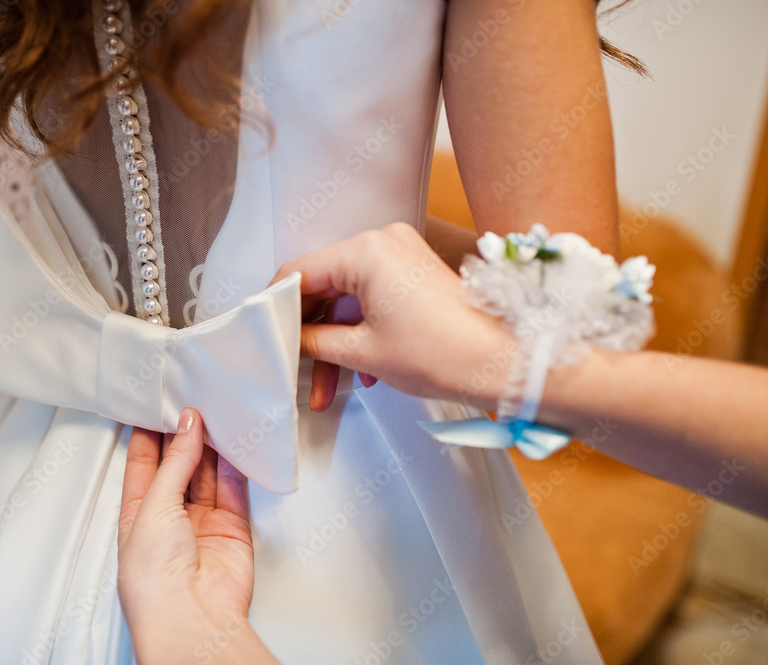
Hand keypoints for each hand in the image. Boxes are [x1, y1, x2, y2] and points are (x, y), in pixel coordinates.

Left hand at [118, 408, 275, 664]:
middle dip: (185, 436)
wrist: (191, 616)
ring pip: (208, 474)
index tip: (159, 404)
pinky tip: (236, 443)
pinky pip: (235, 490)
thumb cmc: (154, 578)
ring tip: (215, 416)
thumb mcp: (154, 505)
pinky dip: (237, 466)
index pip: (142, 464)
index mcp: (138, 514)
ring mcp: (202, 523)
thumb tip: (187, 425)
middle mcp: (170, 518)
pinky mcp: (232, 529)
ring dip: (211, 448)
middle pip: (179, 466)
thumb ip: (176, 462)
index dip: (150, 434)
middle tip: (193, 404)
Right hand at [271, 223, 511, 410]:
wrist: (504, 362)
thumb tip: (287, 338)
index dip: (276, 307)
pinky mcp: (413, 272)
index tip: (263, 334)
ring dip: (333, 341)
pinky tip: (358, 371)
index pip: (299, 271)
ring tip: (326, 387)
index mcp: (366, 251)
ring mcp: (400, 255)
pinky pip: (369, 296)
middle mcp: (382, 242)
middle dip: (308, 334)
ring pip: (345, 297)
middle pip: (322, 285)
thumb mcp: (363, 352)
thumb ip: (313, 341)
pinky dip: (358, 330)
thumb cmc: (445, 353)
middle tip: (292, 368)